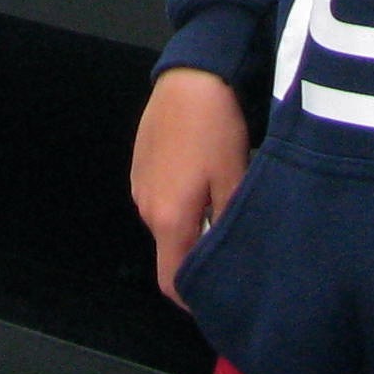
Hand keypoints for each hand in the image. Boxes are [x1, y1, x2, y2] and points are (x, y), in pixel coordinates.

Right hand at [129, 68, 251, 305]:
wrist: (191, 74)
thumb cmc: (217, 128)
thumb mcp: (235, 182)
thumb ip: (227, 229)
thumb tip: (230, 262)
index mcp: (168, 218)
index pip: (171, 282)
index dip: (194, 299)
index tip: (220, 295)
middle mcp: (145, 206)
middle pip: (170, 251)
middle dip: (198, 253)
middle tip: (234, 236)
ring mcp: (138, 182)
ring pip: (166, 223)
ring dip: (190, 222)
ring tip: (222, 195)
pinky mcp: (139, 161)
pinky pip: (160, 195)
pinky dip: (180, 198)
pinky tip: (203, 172)